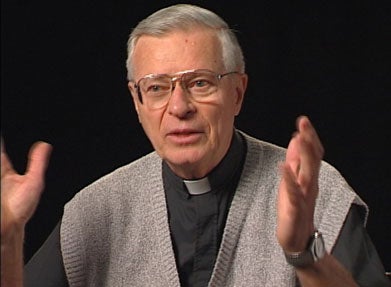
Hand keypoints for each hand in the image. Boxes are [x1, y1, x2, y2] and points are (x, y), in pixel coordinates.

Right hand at [1, 140, 51, 241]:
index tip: (4, 131)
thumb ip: (38, 162)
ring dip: (0, 152)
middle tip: (2, 132)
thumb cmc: (21, 209)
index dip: (3, 141)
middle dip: (1, 146)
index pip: (2, 152)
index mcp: (7, 172)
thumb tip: (46, 145)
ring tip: (1, 146)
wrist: (9, 227)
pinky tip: (0, 156)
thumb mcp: (34, 181)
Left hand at [276, 116, 323, 252]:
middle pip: (312, 159)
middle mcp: (308, 184)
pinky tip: (284, 167)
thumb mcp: (292, 180)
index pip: (312, 154)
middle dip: (309, 140)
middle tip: (304, 123)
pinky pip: (293, 192)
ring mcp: (303, 196)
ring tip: (299, 138)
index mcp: (307, 177)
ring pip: (307, 173)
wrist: (295, 237)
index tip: (303, 121)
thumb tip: (295, 139)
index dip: (309, 137)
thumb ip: (294, 161)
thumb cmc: (294, 207)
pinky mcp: (294, 208)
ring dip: (303, 155)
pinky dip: (289, 179)